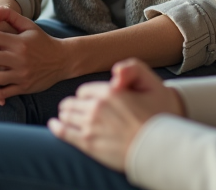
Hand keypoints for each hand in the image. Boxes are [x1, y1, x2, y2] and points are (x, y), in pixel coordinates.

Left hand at [48, 59, 184, 171]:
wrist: (161, 146)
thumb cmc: (159, 113)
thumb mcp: (151, 82)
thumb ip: (132, 68)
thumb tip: (114, 73)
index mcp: (110, 92)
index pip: (85, 90)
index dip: (87, 95)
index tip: (91, 100)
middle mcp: (97, 108)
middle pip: (72, 102)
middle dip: (73, 104)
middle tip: (76, 108)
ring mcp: (91, 126)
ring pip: (67, 115)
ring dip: (66, 114)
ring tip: (66, 116)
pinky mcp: (88, 144)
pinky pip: (65, 133)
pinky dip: (57, 128)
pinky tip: (54, 125)